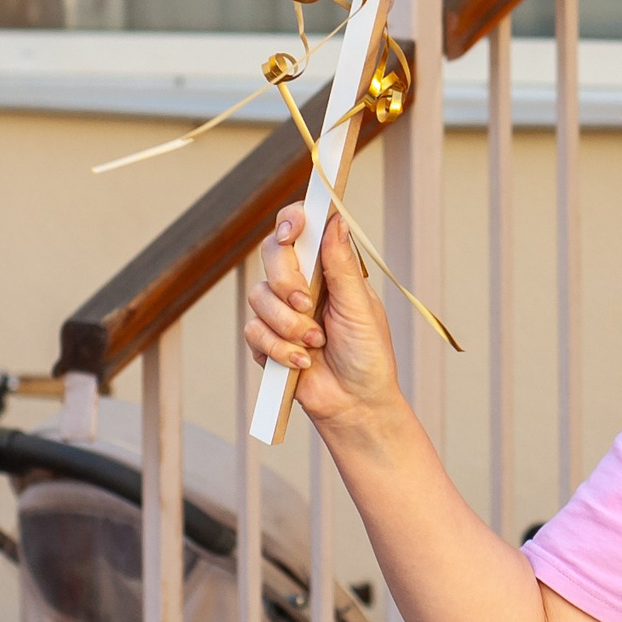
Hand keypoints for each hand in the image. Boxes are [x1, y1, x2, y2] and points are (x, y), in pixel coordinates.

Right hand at [244, 202, 402, 430]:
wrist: (354, 402)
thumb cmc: (367, 353)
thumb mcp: (360, 307)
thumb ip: (342, 265)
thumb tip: (336, 219)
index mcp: (328, 268)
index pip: (302, 229)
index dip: (292, 221)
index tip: (292, 232)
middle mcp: (301, 283)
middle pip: (272, 254)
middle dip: (286, 282)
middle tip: (307, 305)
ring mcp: (280, 310)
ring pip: (258, 296)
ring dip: (287, 324)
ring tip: (315, 343)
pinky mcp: (265, 339)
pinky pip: (253, 331)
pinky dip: (278, 348)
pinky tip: (302, 361)